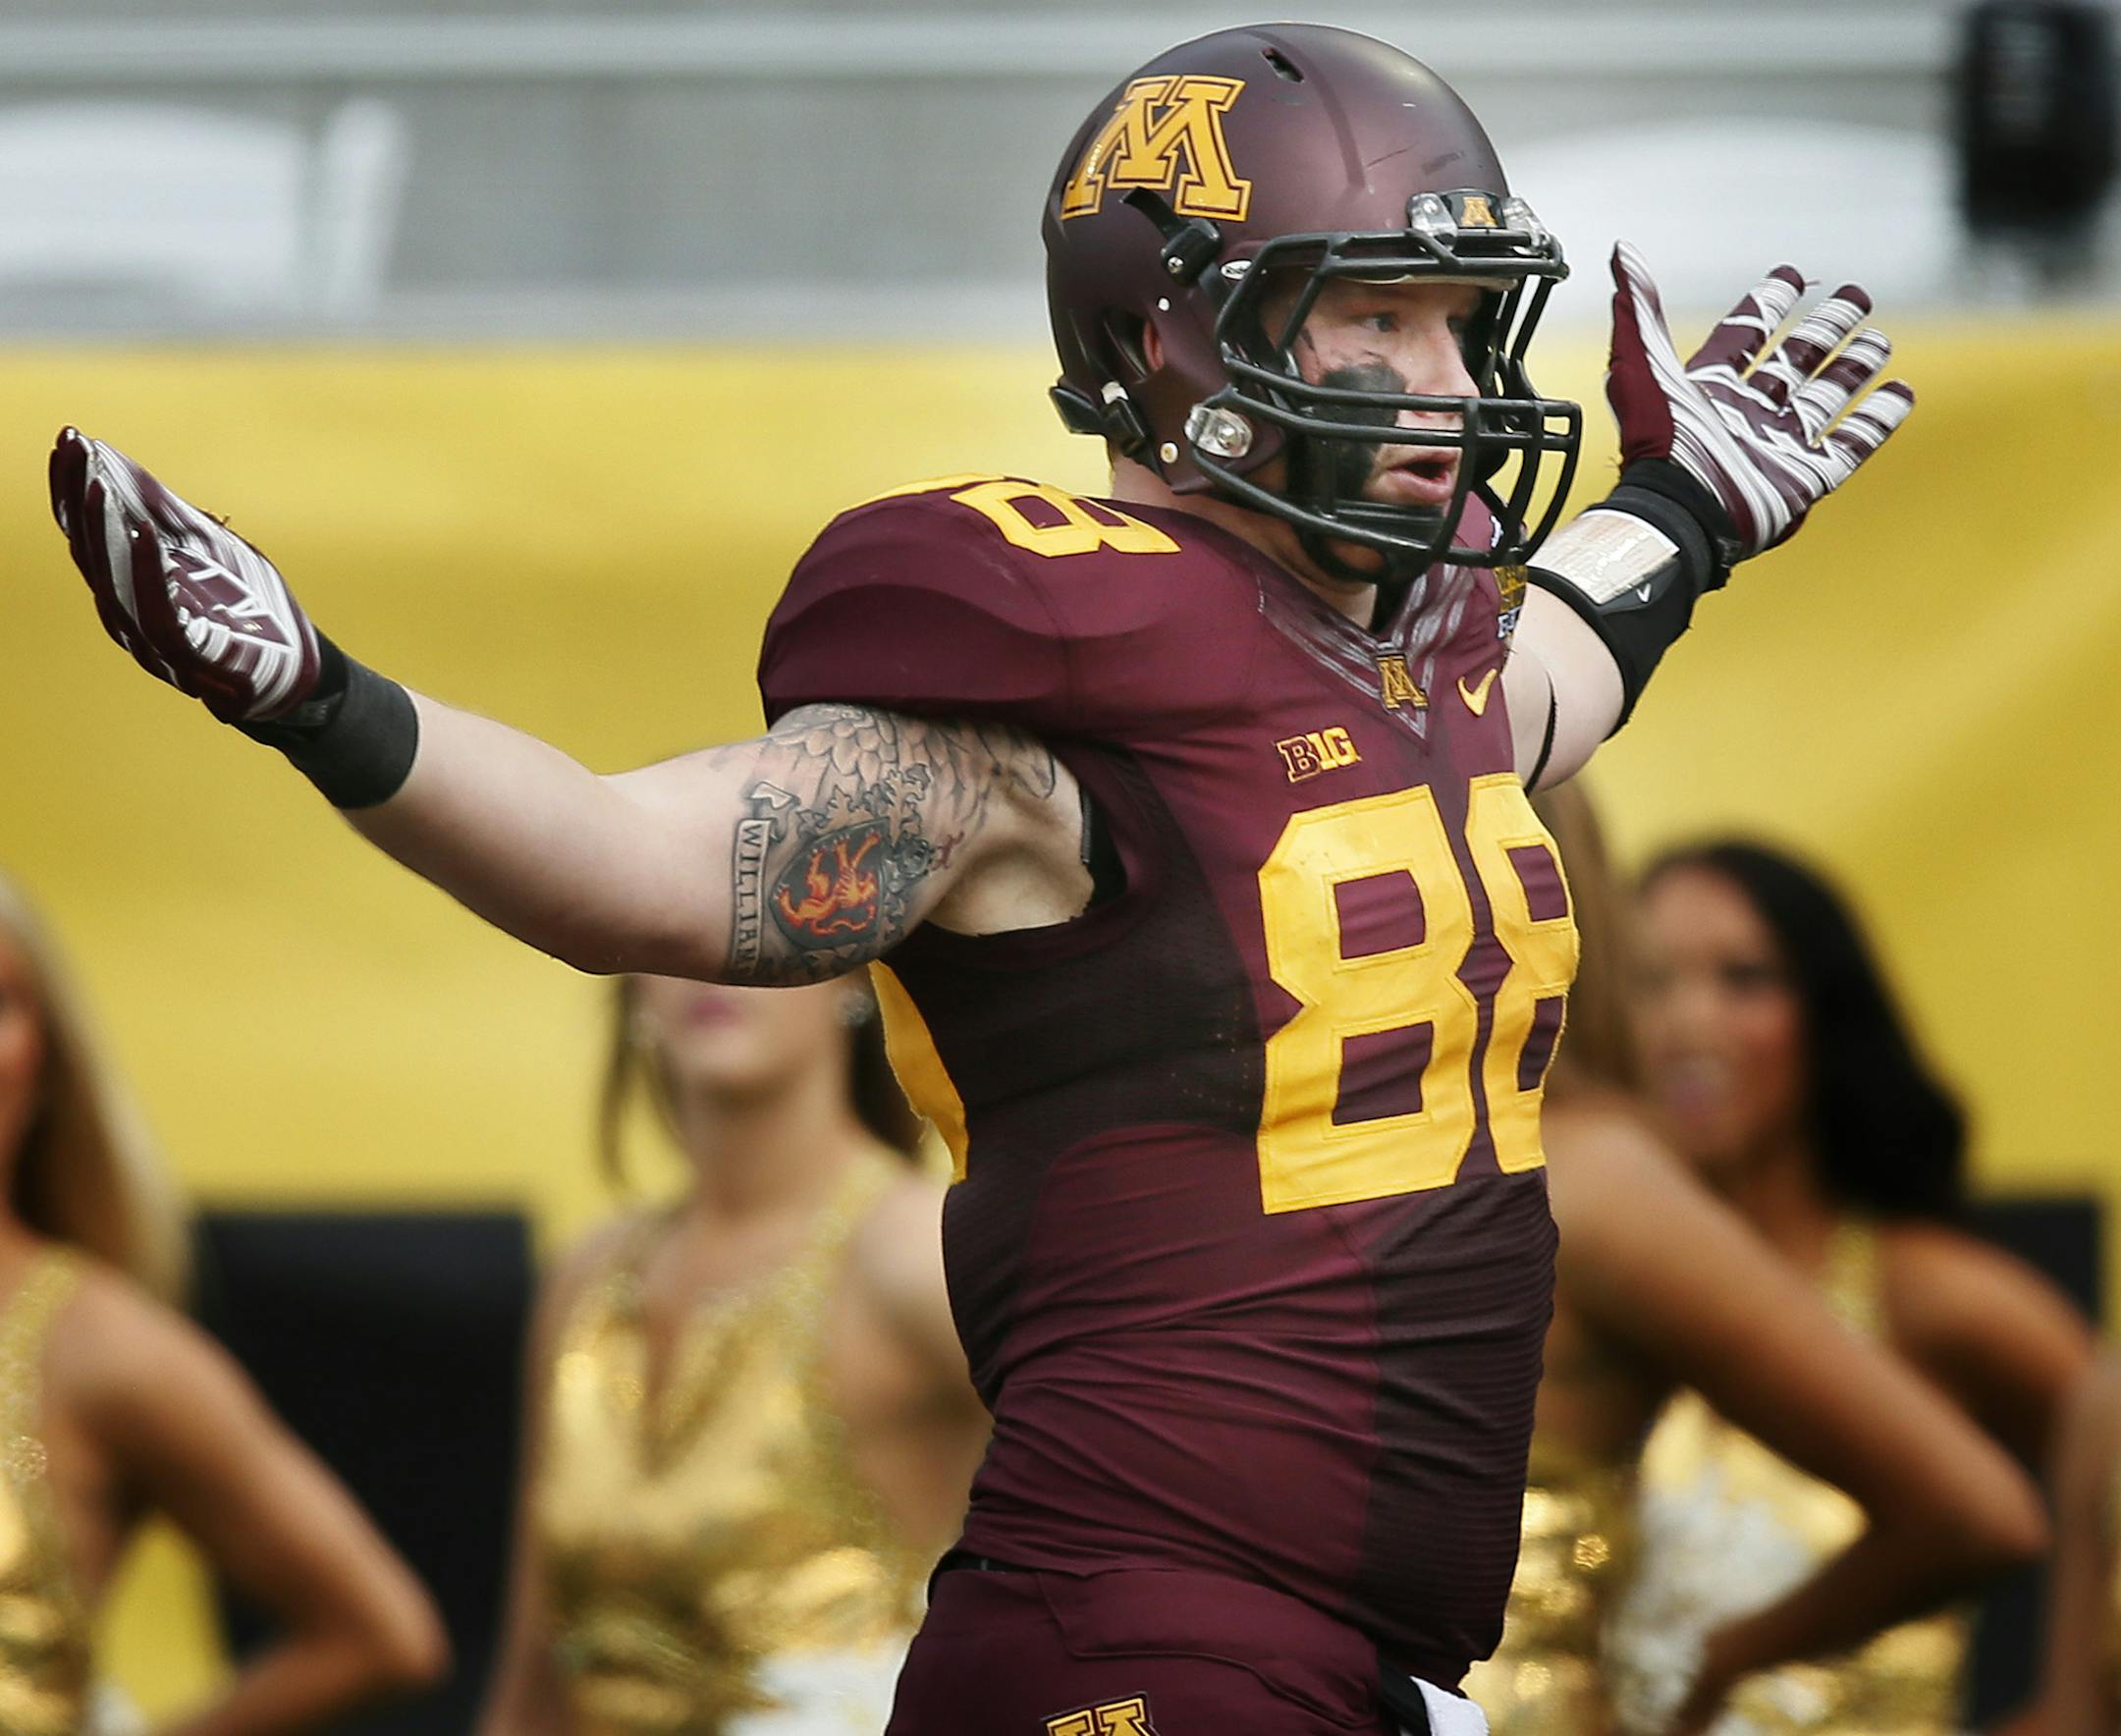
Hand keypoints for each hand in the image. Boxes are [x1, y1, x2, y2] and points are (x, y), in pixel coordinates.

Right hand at [48, 428, 319, 721]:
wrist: (305, 673)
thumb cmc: (256, 608)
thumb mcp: (214, 549)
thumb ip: (172, 515)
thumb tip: (123, 459)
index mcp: (132, 589)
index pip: (89, 533)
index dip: (73, 488)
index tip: (67, 438)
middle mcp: (133, 617)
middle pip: (89, 555)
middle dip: (76, 499)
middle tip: (69, 447)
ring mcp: (157, 643)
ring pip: (113, 586)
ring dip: (103, 531)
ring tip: (95, 483)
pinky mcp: (190, 662)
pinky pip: (157, 616)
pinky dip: (147, 574)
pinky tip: (143, 534)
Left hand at [1604, 242, 1914, 556]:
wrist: (1679, 514)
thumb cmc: (1659, 445)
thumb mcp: (1641, 366)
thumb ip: (1638, 309)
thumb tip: (1622, 253)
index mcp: (1708, 387)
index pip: (1744, 334)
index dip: (1767, 304)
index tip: (1791, 276)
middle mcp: (1745, 413)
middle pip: (1794, 361)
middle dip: (1824, 329)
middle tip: (1857, 295)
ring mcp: (1776, 446)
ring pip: (1824, 398)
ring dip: (1852, 368)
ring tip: (1879, 339)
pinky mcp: (1803, 479)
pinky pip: (1848, 445)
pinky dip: (1875, 420)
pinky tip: (1900, 392)